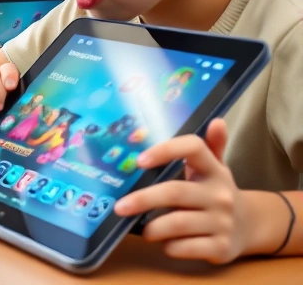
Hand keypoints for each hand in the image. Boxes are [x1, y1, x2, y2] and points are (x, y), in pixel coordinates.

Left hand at [115, 119, 248, 263]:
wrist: (250, 226)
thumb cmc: (216, 192)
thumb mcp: (215, 168)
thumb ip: (210, 146)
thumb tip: (217, 120)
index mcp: (214, 169)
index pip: (193, 148)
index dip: (166, 151)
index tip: (139, 160)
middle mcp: (220, 194)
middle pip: (175, 192)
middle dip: (143, 200)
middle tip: (119, 207)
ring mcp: (222, 221)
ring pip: (178, 224)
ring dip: (153, 228)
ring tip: (143, 230)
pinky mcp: (221, 247)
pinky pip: (186, 247)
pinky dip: (170, 247)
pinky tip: (165, 243)